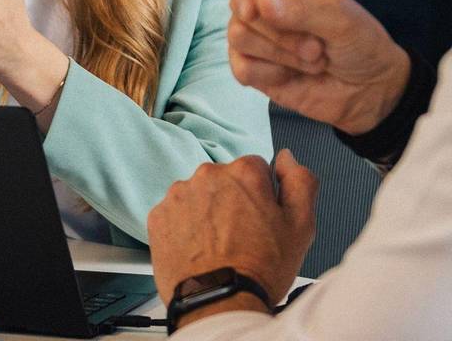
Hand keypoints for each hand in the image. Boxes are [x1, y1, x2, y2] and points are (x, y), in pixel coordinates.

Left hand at [148, 151, 317, 322]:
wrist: (219, 301)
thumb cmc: (259, 268)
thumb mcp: (301, 225)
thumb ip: (300, 181)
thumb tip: (286, 158)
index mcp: (244, 173)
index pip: (257, 168)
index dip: (263, 195)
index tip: (262, 217)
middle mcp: (207, 176)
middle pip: (226, 180)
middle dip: (234, 201)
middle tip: (243, 235)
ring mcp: (179, 194)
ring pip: (199, 196)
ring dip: (208, 212)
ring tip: (221, 245)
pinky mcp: (158, 214)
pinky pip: (176, 213)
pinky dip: (185, 226)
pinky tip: (200, 248)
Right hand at [228, 0, 409, 134]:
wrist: (370, 90)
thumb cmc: (361, 44)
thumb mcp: (340, 21)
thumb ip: (299, 10)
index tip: (254, 9)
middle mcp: (262, 1)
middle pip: (240, 8)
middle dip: (281, 33)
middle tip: (316, 45)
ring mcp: (254, 34)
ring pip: (238, 37)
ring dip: (282, 55)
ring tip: (312, 59)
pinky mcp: (249, 64)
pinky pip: (240, 67)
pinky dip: (271, 75)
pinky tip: (292, 75)